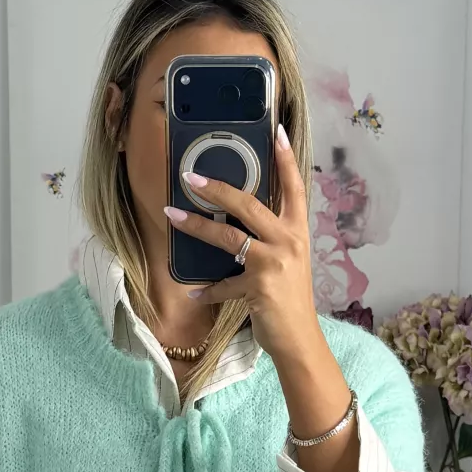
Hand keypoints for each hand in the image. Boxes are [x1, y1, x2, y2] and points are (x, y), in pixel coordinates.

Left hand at [163, 123, 321, 362]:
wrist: (300, 340)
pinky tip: (194, 293)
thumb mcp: (289, 262)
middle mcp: (288, 242)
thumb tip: (240, 222)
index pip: (294, 188)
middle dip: (218, 188)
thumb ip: (271, 239)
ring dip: (196, 226)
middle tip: (191, 176)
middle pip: (250, 205)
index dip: (287, 159)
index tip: (277, 132)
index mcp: (298, 232)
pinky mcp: (257, 288)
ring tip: (171, 214)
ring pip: (228, 237)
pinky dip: (207, 290)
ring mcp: (274, 264)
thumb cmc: (291, 299)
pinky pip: (222, 284)